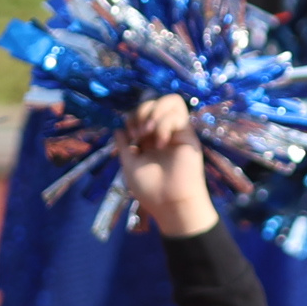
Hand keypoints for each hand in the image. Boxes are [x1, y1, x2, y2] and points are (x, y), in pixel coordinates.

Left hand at [118, 94, 219, 239]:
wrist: (170, 204)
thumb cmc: (150, 190)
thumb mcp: (129, 165)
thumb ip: (123, 145)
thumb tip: (118, 128)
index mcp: (149, 140)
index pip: (140, 113)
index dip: (131, 117)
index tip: (130, 135)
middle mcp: (163, 133)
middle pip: (154, 102)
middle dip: (141, 111)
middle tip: (138, 133)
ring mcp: (177, 133)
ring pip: (171, 101)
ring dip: (154, 111)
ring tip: (147, 132)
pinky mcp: (188, 135)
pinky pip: (178, 114)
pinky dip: (163, 124)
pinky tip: (160, 143)